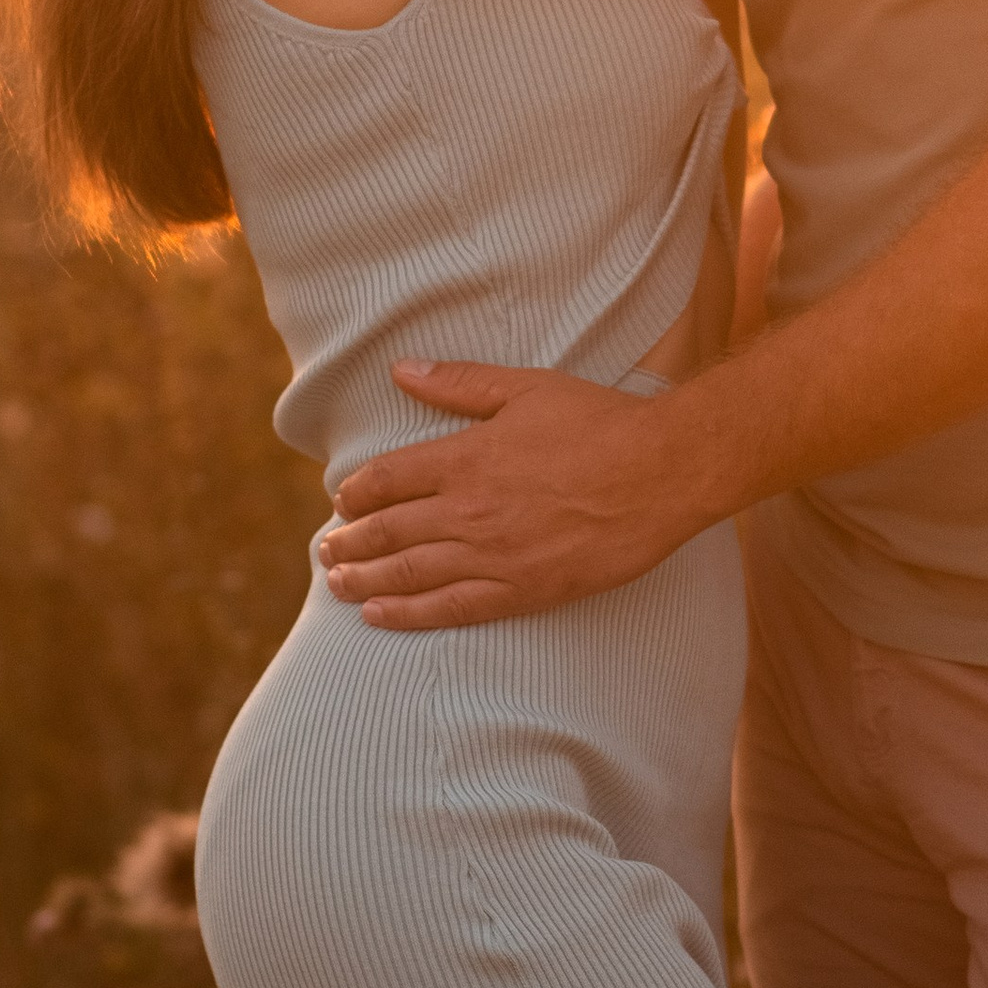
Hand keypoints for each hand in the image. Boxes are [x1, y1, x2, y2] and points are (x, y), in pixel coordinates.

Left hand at [319, 362, 713, 626]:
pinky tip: (379, 617)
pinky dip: (408, 615)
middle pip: (388, 530)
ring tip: (336, 583)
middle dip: (349, 542)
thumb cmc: (600, 422)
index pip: (387, 478)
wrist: (662, 472)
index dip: (355, 493)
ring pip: (409, 573)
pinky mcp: (523, 590)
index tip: (341, 501)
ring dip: (364, 580)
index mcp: (466, 457)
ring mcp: (494, 554)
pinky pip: (452, 608)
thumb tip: (400, 370)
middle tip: (325, 550)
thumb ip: (459, 384)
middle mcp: (469, 509)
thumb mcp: (527, 388)